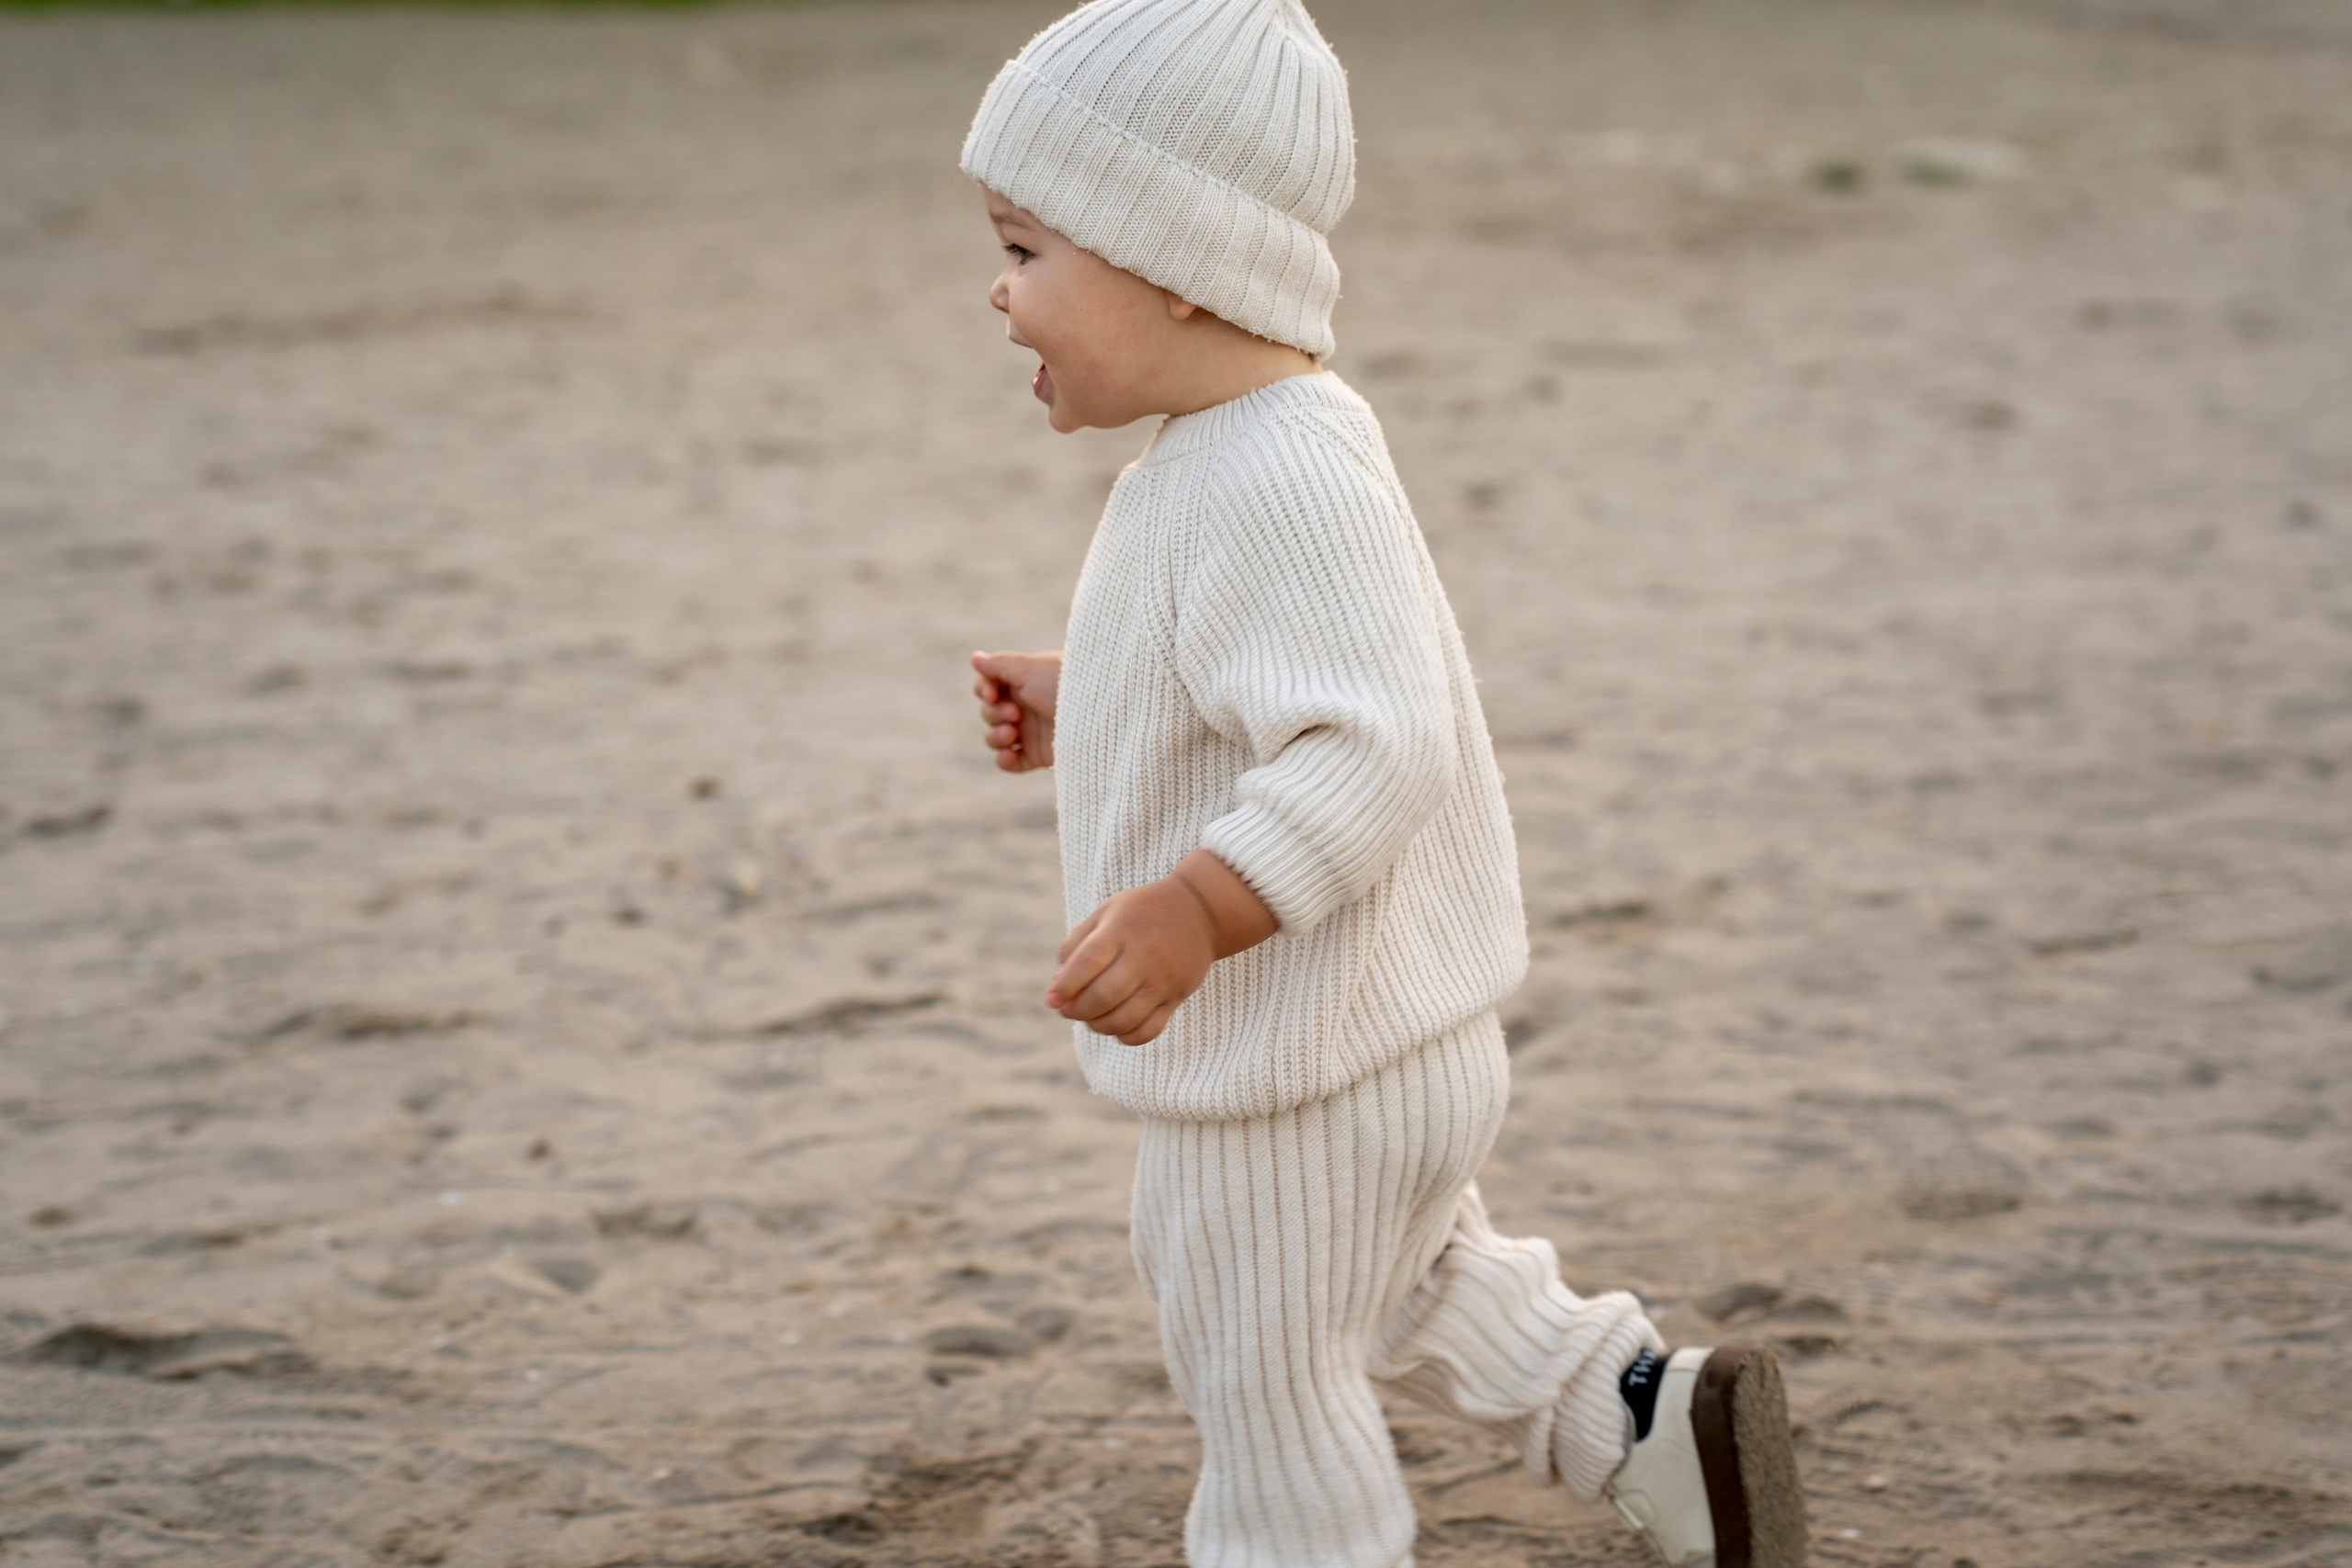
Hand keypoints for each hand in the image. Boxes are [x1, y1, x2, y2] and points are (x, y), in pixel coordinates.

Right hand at [971, 650, 1060, 772]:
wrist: (1100, 713)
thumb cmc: (1066, 684)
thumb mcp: (1030, 669)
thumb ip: (999, 665)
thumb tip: (974, 658)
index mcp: (1023, 681)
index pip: (988, 686)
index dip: (984, 690)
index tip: (992, 692)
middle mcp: (1025, 706)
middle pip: (988, 713)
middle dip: (994, 713)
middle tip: (1015, 714)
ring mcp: (1031, 731)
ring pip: (995, 738)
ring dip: (995, 736)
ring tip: (1012, 733)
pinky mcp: (1039, 755)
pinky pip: (1011, 762)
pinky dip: (1005, 760)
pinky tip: (1010, 754)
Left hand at [1047, 850, 1276, 1044]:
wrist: (1198, 911)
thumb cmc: (1140, 913)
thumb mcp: (1105, 914)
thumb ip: (1075, 946)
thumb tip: (1055, 990)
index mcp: (1120, 931)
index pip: (1087, 963)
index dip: (1065, 986)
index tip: (1053, 998)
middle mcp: (1143, 957)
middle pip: (1103, 996)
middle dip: (1076, 1010)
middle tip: (1068, 1009)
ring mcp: (1162, 980)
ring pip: (1124, 1020)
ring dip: (1097, 1026)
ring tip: (1090, 1017)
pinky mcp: (1176, 997)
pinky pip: (1148, 1031)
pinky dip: (1125, 1036)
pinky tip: (1115, 1024)